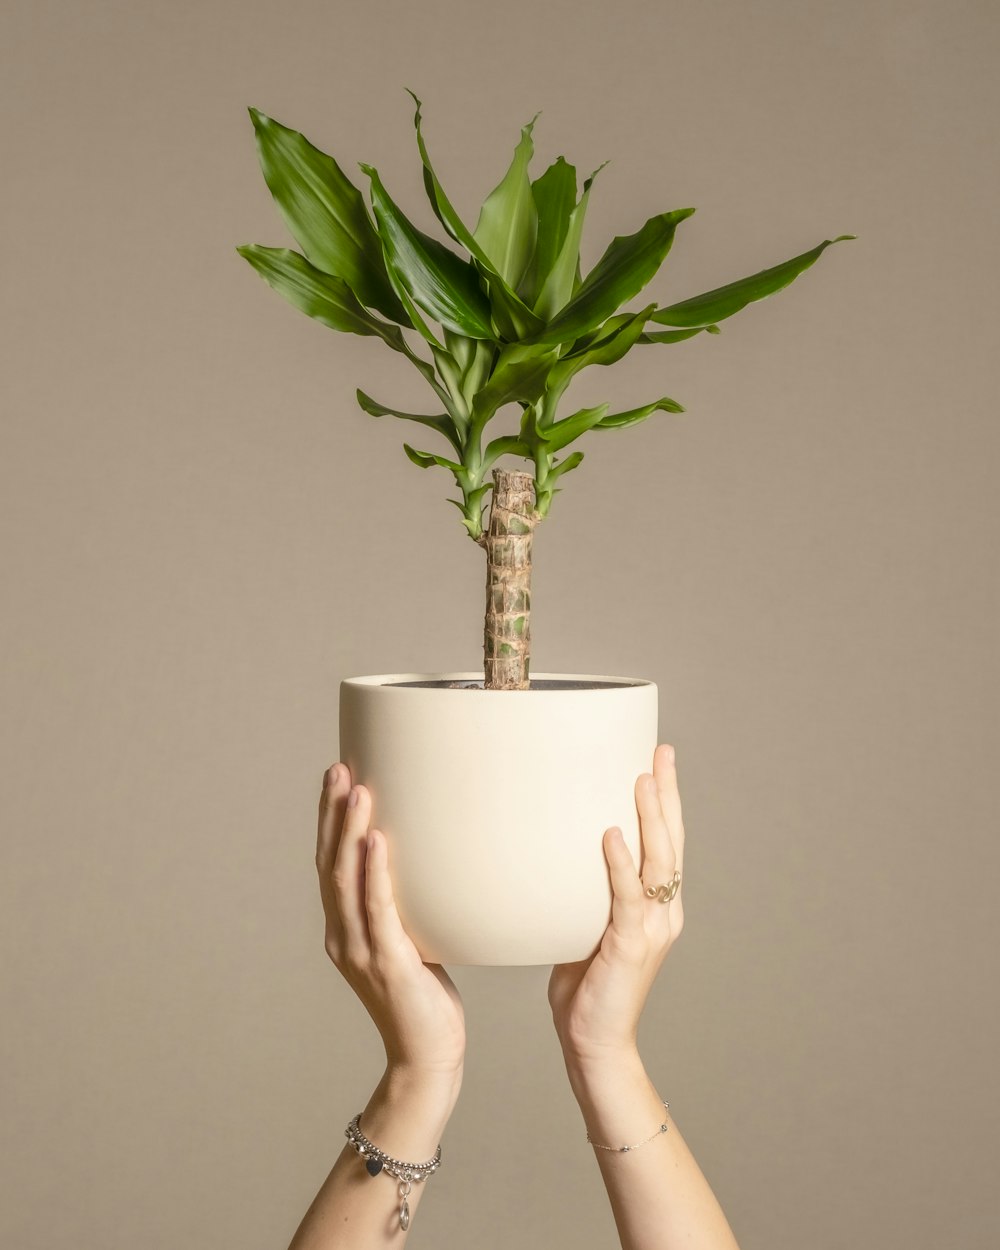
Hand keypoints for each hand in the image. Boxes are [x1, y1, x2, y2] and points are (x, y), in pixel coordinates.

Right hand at [315, 763, 465, 1077]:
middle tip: (339, 767)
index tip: (337, 775)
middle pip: (329, 863)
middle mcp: (342, 935)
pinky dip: (375, 873)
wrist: (428, 1057)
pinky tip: (378, 841)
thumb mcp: (412, 940)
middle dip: (332, 813)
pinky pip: (379, 910)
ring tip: (359, 790)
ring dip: (349, 831)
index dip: (328, 820)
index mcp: (343, 929)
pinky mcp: (389, 964)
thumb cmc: (425, 999)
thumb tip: (432, 860)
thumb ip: (406, 907)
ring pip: (347, 880)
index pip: (329, 863)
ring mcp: (361, 951)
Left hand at [548, 744, 684, 1061]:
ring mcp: (650, 929)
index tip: (658, 759)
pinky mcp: (629, 946)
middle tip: (661, 752)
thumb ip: (585, 893)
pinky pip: (626, 897)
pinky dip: (620, 864)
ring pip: (657, 861)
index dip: (666, 801)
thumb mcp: (587, 926)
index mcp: (657, 907)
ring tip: (641, 778)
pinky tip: (612, 835)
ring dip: (650, 817)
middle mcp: (663, 912)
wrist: (593, 1042)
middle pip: (671, 841)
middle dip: (666, 794)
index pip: (667, 843)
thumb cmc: (586, 987)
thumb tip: (554, 853)